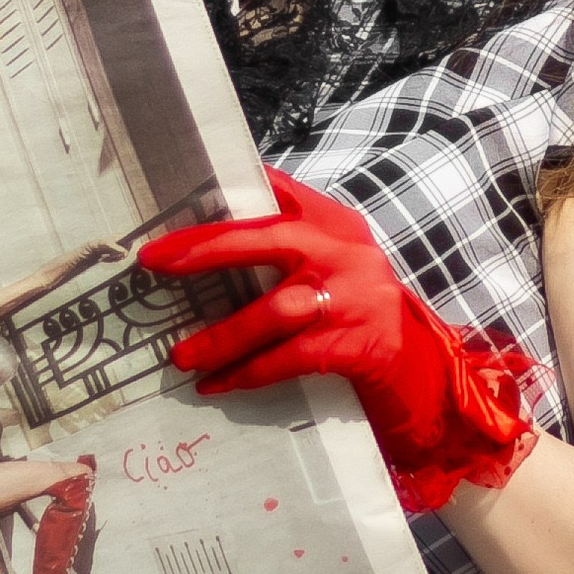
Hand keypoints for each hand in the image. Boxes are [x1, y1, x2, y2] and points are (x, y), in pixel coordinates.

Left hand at [138, 167, 537, 514]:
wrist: (417, 362)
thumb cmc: (354, 306)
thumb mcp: (331, 259)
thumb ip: (287, 236)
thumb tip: (209, 229)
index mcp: (334, 221)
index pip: (277, 191)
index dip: (229, 189)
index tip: (185, 189)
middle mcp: (344, 250)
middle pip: (270, 238)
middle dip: (209, 249)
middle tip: (157, 262)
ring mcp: (353, 297)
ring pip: (277, 310)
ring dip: (224, 334)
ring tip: (182, 355)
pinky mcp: (355, 344)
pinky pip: (290, 359)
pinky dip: (248, 373)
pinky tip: (215, 385)